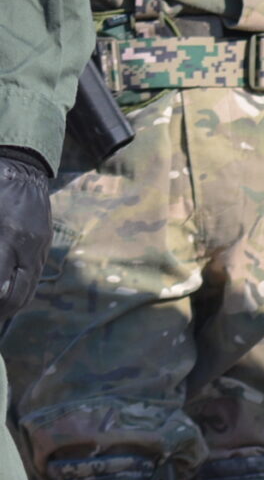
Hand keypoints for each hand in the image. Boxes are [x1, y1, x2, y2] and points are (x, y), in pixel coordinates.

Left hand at [0, 147, 51, 322]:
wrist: (20, 167)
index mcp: (8, 236)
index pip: (1, 285)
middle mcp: (28, 246)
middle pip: (16, 295)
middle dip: (1, 310)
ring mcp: (40, 246)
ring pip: (27, 291)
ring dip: (9, 307)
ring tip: (0, 313)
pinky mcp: (43, 245)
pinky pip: (34, 278)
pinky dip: (19, 293)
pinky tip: (7, 297)